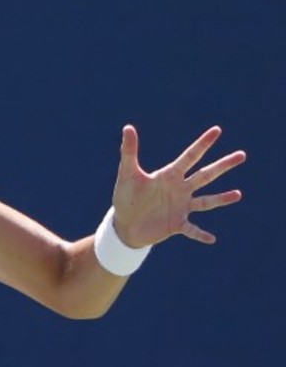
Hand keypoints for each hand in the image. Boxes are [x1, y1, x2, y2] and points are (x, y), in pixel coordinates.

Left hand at [111, 125, 243, 246]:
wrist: (124, 225)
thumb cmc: (126, 197)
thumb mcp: (127, 174)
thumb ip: (129, 152)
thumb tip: (127, 127)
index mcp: (170, 176)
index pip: (189, 157)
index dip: (202, 144)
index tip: (217, 130)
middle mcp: (180, 189)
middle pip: (205, 175)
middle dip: (222, 166)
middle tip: (242, 155)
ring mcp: (181, 207)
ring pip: (205, 201)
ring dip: (221, 199)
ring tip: (238, 195)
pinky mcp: (177, 225)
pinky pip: (192, 230)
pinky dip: (200, 234)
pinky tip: (212, 239)